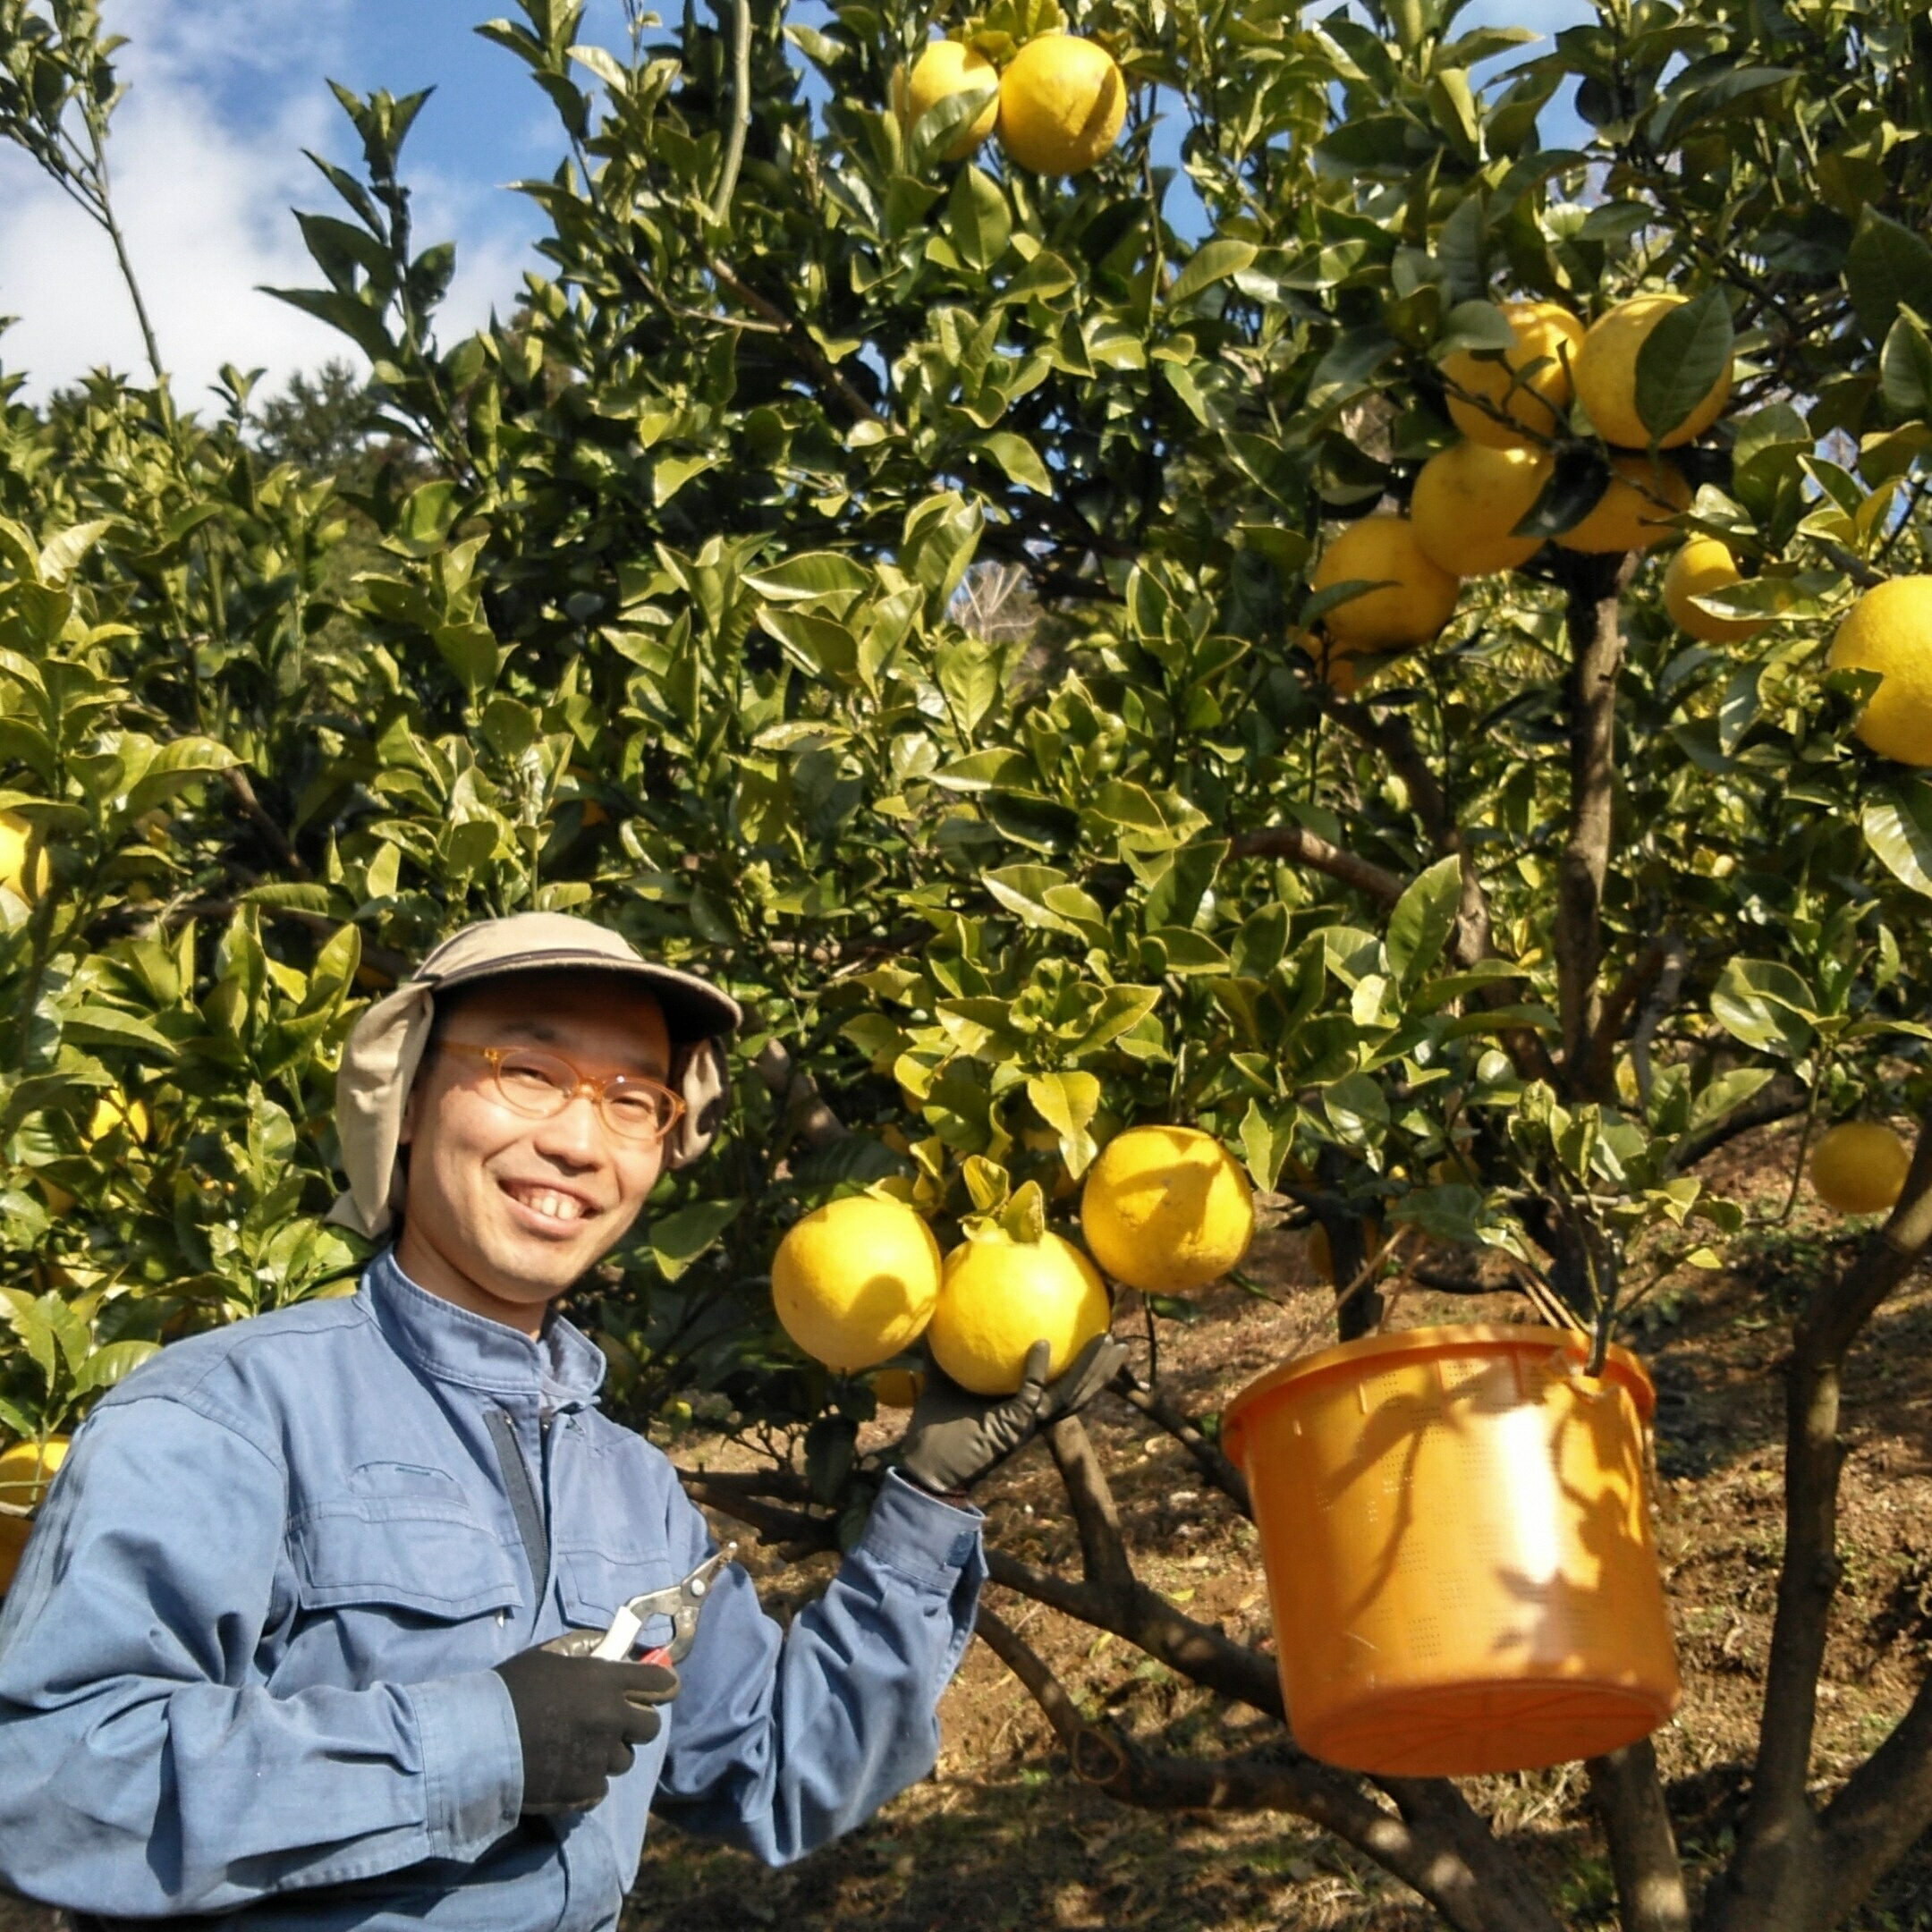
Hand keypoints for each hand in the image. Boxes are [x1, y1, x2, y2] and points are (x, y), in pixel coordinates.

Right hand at [492, 1645, 679, 1814]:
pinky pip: (601, 1786)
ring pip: (625, 1759)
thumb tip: (612, 1648)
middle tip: (614, 1723)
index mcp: (605, 1680)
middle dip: (637, 1723)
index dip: (663, 1687)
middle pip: (651, 1727)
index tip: (660, 1691)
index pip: (660, 1684)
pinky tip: (566, 1771)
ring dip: (609, 1753)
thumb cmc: (511, 1689)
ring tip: (580, 1749)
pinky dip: (589, 1780)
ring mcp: (599, 1756)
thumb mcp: (549, 1656)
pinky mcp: (584, 1789)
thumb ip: (585, 1649)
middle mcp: (611, 1718)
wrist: (479, 1739)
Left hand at [899, 1332, 1129, 1496]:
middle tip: (1118, 1339)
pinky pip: (1031, 1395)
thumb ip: (949, 1350)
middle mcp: (1032, 1416)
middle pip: (1078, 1390)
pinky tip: (1043, 1343)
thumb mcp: (944, 1379)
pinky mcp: (1012, 1428)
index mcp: (1023, 1407)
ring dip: (1092, 1370)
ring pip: (1070, 1395)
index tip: (1094, 1335)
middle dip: (1101, 1368)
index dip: (1080, 1363)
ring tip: (1111, 1343)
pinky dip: (1038, 1370)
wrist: (923, 1466)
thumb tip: (941, 1312)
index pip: (1060, 1382)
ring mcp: (1025, 1424)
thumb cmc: (934, 1427)